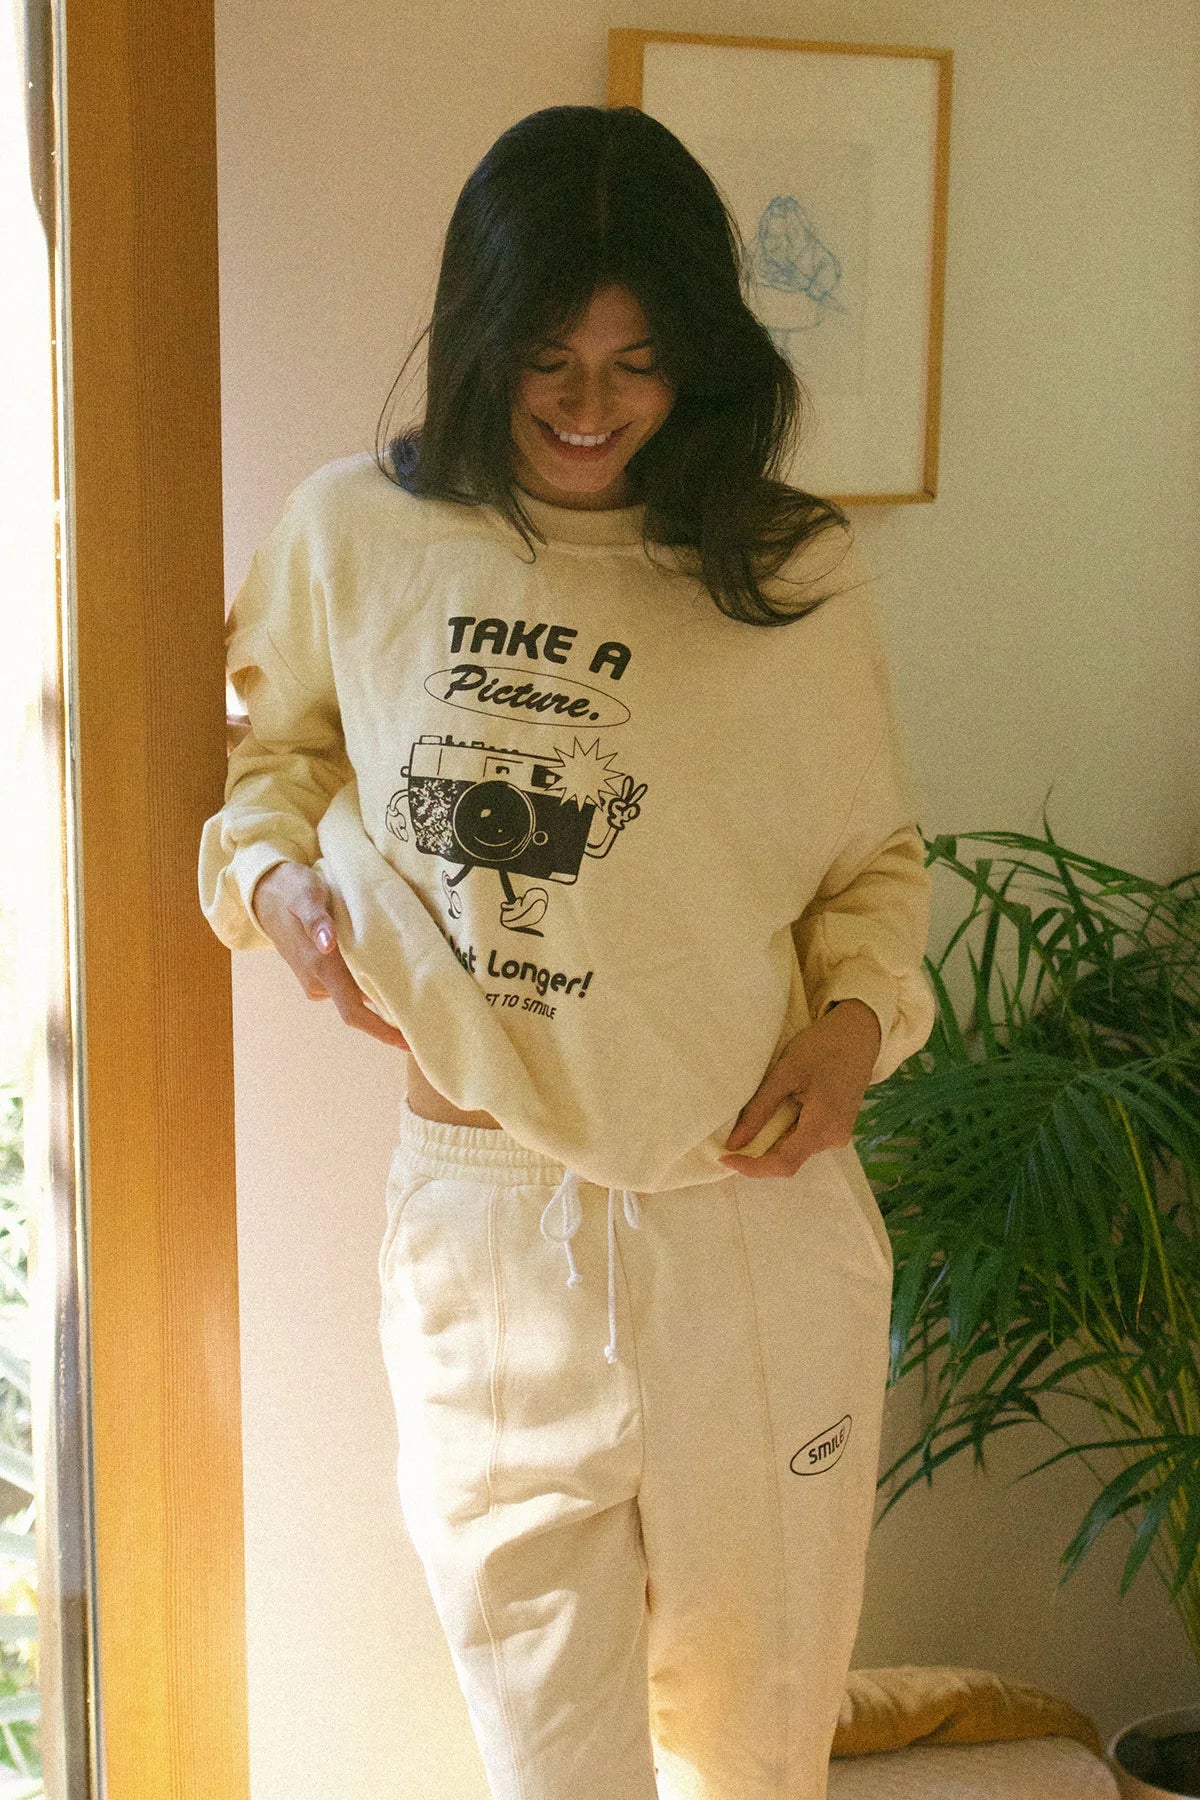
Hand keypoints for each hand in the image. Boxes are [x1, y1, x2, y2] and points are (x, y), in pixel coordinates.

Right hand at [250, 860, 409, 1050]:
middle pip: (360, 1009)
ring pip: (355, 996)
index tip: (407, 1043)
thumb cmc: (291, 890)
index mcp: (321, 967)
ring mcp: (316, 980)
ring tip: (416, 992)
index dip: (380, 1030)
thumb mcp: (306, 896)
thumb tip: (327, 943)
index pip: (353, 1011)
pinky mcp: (318, 974)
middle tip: (428, 1015)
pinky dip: (368, 984)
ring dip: (380, 996)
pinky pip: (347, 987)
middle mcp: (318, 981)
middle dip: (390, 1016)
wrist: (266, 893)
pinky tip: (389, 973)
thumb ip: (316, 919)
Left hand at [717, 999, 881, 1178]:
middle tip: (730, 1137)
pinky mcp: (837, 1129)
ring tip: (756, 1115)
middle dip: (758, 1153)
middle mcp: (834, 1137)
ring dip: (771, 1141)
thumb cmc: (822, 1047)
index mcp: (824, 1124)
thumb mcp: (784, 1073)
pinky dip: (785, 1132)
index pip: (784, 1163)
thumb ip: (759, 1110)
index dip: (752, 1167)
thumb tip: (734, 1143)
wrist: (858, 1035)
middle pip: (789, 1159)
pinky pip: (805, 1140)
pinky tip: (777, 1111)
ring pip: (796, 1150)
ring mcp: (838, 1135)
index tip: (726, 1157)